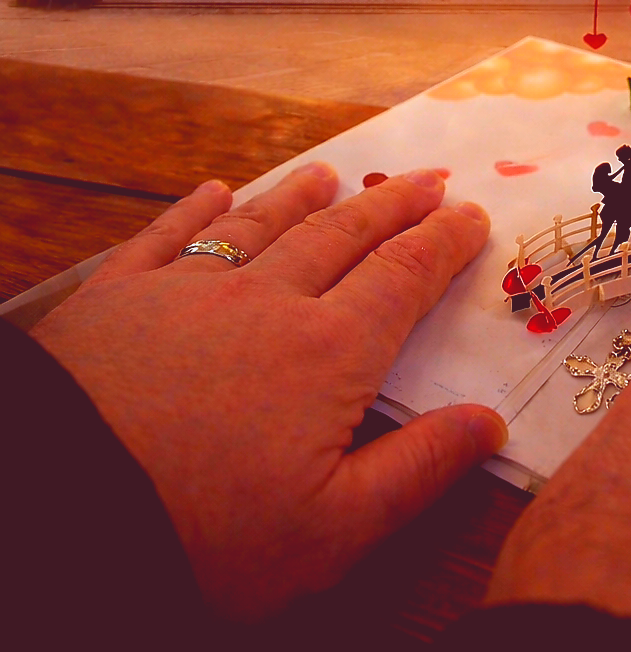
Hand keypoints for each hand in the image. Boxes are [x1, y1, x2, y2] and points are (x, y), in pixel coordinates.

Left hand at [31, 165, 505, 618]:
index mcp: (329, 353)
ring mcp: (189, 288)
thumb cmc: (206, 532)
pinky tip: (215, 191)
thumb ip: (418, 471)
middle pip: (342, 236)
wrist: (65, 503)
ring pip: (261, 225)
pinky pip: (169, 235)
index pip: (402, 279)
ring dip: (302, 196)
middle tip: (424, 178)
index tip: (473, 214)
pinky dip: (198, 209)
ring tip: (330, 173)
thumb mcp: (332, 532)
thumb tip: (490, 424)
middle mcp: (268, 299)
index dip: (443, 244)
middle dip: (390, 205)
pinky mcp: (119, 293)